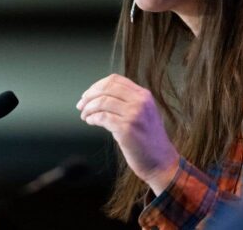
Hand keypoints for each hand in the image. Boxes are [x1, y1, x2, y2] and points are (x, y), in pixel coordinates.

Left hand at [77, 74, 178, 193]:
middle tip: (81, 104)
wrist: (161, 162)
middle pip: (106, 88)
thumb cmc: (148, 140)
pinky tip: (90, 122)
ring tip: (85, 116)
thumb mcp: (144, 113)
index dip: (97, 85)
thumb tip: (99, 96)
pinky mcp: (127, 129)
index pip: (115, 80)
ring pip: (102, 102)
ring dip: (88, 108)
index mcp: (144, 95)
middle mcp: (140, 102)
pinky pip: (102, 117)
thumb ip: (128, 101)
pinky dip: (92, 118)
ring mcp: (134, 115)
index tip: (88, 94)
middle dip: (89, 95)